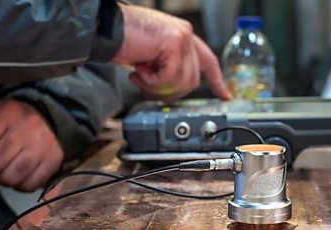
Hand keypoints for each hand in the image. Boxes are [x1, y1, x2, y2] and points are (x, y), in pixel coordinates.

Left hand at [0, 100, 63, 191]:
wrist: (45, 116)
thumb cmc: (6, 121)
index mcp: (6, 113)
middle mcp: (28, 127)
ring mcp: (44, 145)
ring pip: (11, 179)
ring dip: (4, 178)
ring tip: (8, 166)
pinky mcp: (55, 159)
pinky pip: (30, 185)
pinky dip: (21, 184)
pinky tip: (22, 173)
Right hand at [115, 4, 231, 101]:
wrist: (105, 31)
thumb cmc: (123, 43)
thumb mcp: (152, 60)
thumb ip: (168, 69)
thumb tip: (175, 90)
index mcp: (182, 38)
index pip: (208, 61)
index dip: (216, 81)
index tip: (224, 95)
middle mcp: (186, 36)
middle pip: (192, 80)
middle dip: (169, 91)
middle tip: (147, 85)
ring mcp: (182, 38)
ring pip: (182, 82)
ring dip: (157, 87)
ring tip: (140, 75)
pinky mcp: (174, 43)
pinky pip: (170, 78)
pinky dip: (151, 81)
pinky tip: (139, 71)